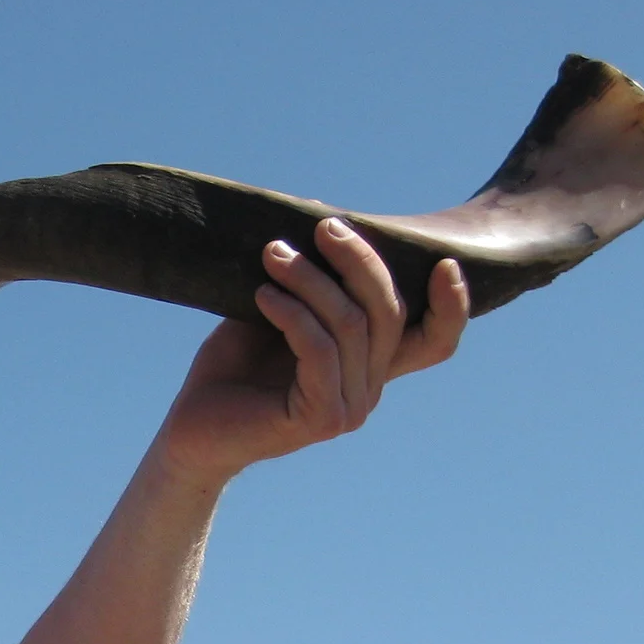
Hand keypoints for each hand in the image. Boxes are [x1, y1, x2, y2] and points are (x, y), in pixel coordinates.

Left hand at [152, 219, 468, 488]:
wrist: (190, 432)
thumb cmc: (230, 371)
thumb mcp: (275, 312)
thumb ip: (308, 278)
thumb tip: (321, 210)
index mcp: (369, 367)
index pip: (434, 342)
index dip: (453, 305)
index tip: (444, 262)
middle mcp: (368, 390)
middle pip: (388, 313)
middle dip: (359, 260)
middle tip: (322, 226)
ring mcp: (348, 409)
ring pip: (351, 325)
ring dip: (312, 280)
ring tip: (273, 254)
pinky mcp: (319, 419)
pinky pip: (319, 349)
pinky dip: (292, 314)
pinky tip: (262, 295)